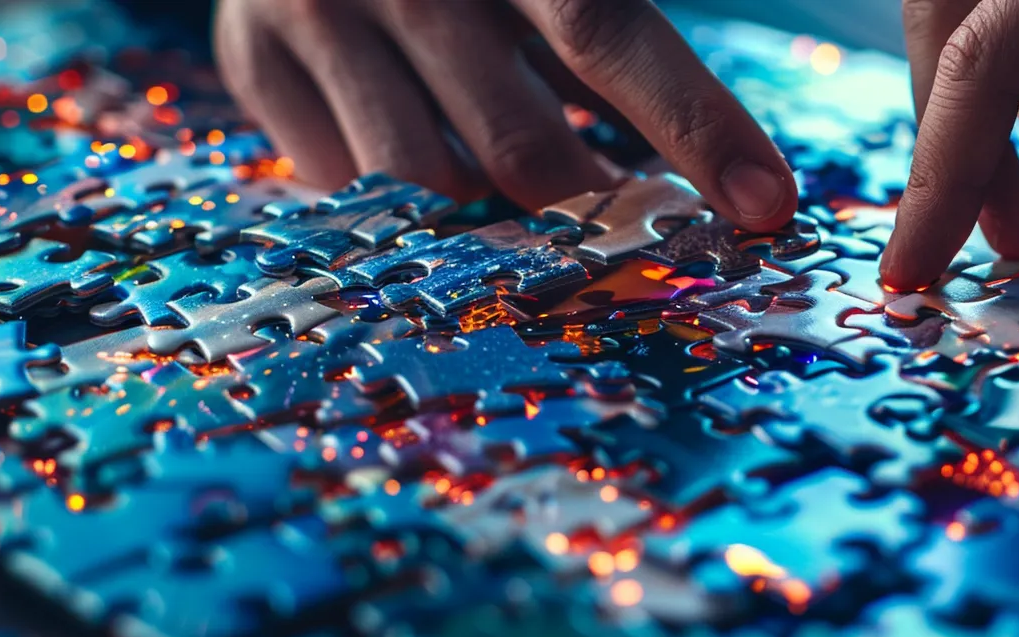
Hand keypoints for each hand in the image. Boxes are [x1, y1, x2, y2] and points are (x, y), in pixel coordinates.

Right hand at [213, 0, 795, 228]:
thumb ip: (619, 63)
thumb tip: (732, 183)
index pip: (610, 36)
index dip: (697, 126)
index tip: (767, 206)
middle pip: (522, 148)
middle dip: (588, 214)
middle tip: (624, 232)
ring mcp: (319, 11)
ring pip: (428, 186)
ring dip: (489, 219)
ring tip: (515, 195)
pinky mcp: (251, 56)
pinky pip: (344, 187)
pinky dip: (400, 201)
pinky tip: (422, 161)